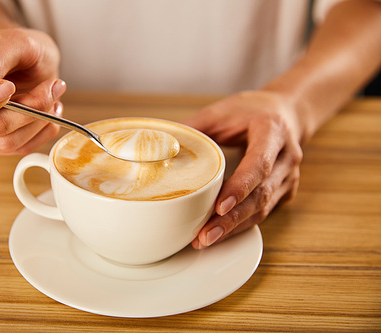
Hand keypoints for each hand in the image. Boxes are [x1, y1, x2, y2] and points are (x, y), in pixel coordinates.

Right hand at [0, 27, 64, 154]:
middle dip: (29, 108)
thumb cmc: (21, 47)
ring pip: (7, 142)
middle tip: (51, 86)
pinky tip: (50, 109)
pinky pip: (21, 148)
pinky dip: (43, 129)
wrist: (34, 60)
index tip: (10, 86)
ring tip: (52, 94)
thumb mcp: (14, 41)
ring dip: (40, 119)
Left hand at [184, 91, 303, 248]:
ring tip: (205, 240)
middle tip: (204, 235)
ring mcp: (289, 176)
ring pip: (263, 209)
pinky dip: (241, 224)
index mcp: (273, 131)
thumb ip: (194, 126)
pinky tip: (220, 232)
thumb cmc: (253, 110)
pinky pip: (263, 211)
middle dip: (232, 219)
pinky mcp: (285, 190)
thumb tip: (160, 145)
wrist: (287, 113)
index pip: (259, 164)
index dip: (240, 187)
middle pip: (261, 195)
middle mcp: (287, 157)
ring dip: (234, 227)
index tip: (219, 206)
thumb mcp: (222, 111)